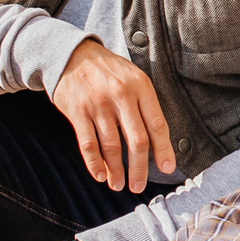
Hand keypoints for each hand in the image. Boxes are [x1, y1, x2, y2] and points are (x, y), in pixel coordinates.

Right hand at [53, 39, 175, 192]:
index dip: (164, 150)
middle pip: (137, 140)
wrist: (72, 54)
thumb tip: (157, 142)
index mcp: (141, 87)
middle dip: (140, 169)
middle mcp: (121, 95)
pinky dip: (95, 163)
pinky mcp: (77, 111)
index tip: (167, 169)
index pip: (157, 124)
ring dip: (117, 171)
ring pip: (112, 146)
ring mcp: (98, 104)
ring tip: (118, 185)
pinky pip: (88, 144)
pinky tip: (100, 175)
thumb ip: (145, 104)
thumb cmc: (108, 71)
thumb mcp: (133, 77)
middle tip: (139, 186)